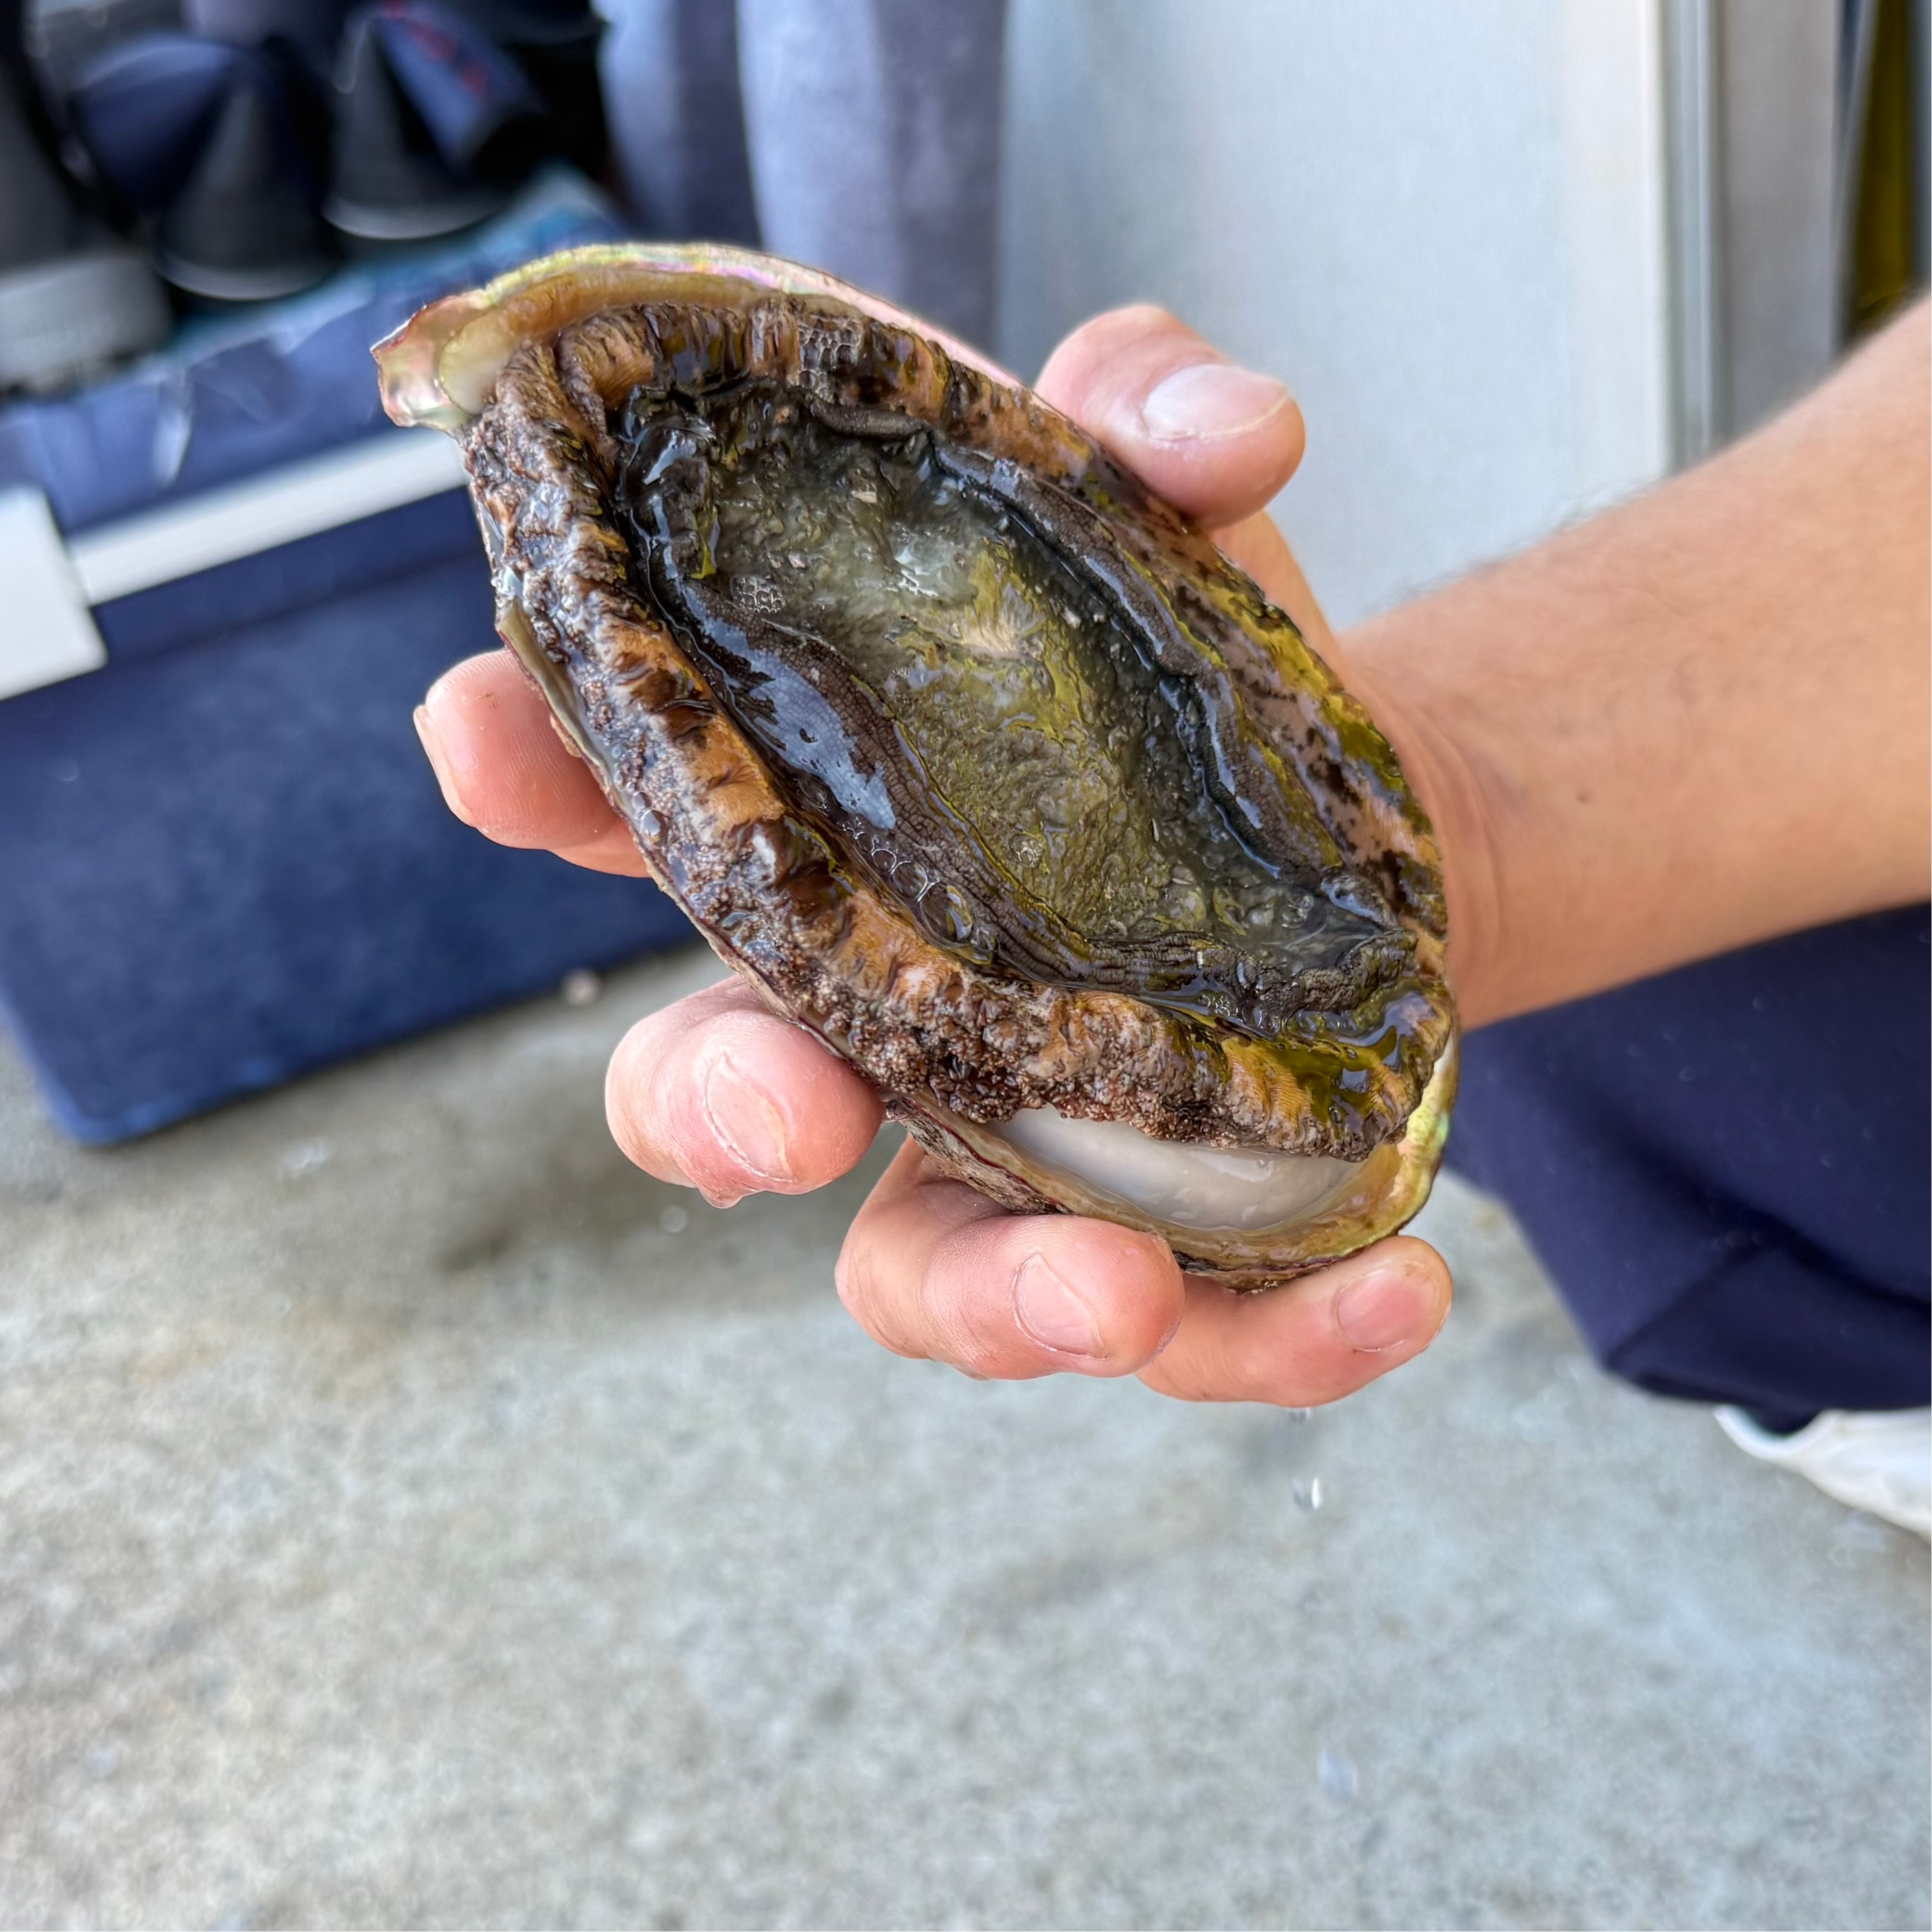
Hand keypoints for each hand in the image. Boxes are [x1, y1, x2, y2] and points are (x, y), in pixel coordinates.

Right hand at [413, 305, 1453, 1402]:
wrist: (1347, 846)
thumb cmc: (1173, 680)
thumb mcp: (1158, 512)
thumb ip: (1156, 415)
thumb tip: (1225, 432)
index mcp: (808, 814)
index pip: (623, 795)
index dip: (531, 766)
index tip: (480, 732)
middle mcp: (861, 1004)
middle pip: (716, 1085)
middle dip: (713, 1110)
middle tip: (779, 1120)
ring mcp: (994, 1138)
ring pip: (914, 1269)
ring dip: (997, 1302)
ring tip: (1116, 1299)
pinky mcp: (1144, 1225)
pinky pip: (1185, 1328)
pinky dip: (1278, 1340)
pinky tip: (1396, 1293)